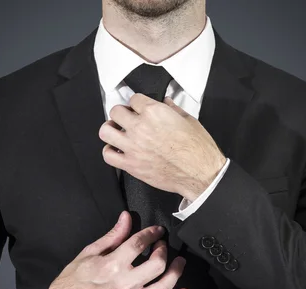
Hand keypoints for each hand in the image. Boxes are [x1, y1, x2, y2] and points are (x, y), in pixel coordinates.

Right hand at [47, 211, 188, 288]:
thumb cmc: (72, 282)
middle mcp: (124, 284)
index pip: (140, 244)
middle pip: (157, 265)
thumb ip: (112, 236)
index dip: (151, 234)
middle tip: (163, 246)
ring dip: (176, 273)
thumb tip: (126, 218)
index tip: (156, 231)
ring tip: (179, 263)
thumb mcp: (89, 253)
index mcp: (112, 265)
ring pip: (163, 288)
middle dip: (164, 251)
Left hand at [99, 93, 226, 201]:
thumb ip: (173, 109)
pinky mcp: (131, 165)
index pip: (134, 99)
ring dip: (110, 130)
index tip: (137, 108)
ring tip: (116, 132)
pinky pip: (108, 155)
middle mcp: (140, 127)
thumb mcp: (188, 120)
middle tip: (125, 118)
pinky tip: (117, 150)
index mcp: (154, 113)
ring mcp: (133, 146)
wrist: (199, 173)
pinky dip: (109, 151)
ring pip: (105, 132)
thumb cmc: (197, 149)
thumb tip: (166, 104)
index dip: (136, 103)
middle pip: (115, 112)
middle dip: (121, 113)